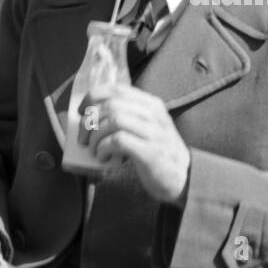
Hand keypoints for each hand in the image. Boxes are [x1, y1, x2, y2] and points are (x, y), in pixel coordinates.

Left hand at [81, 86, 190, 205]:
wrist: (185, 177)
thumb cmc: (159, 153)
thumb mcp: (149, 127)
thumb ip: (128, 118)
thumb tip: (90, 118)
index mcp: (151, 104)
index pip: (116, 89)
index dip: (92, 98)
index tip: (81, 112)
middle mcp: (153, 114)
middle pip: (110, 105)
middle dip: (89, 122)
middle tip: (83, 139)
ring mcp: (154, 133)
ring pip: (113, 120)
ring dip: (96, 136)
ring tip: (95, 150)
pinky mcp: (150, 152)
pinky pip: (118, 140)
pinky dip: (104, 148)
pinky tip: (103, 157)